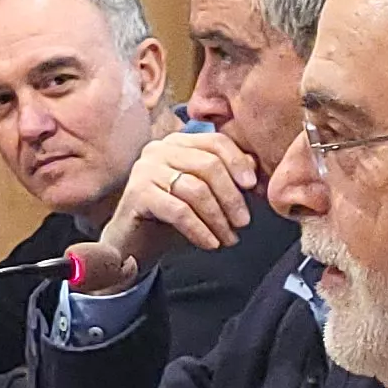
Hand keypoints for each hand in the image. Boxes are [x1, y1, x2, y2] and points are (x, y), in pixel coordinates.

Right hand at [93, 126, 267, 276]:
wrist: (133, 245)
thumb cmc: (170, 219)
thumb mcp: (205, 195)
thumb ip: (227, 176)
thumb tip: (254, 166)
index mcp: (177, 143)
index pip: (216, 142)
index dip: (238, 163)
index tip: (252, 187)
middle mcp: (158, 149)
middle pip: (209, 164)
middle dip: (231, 197)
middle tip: (244, 223)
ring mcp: (145, 170)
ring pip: (196, 189)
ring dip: (218, 218)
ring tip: (229, 238)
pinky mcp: (137, 194)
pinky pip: (179, 211)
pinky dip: (200, 229)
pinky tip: (210, 244)